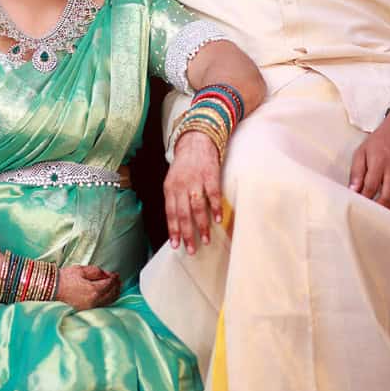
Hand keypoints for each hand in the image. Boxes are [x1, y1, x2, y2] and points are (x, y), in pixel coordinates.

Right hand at [55, 265, 120, 309]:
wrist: (52, 288)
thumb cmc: (65, 278)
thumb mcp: (82, 270)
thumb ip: (97, 272)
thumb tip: (108, 275)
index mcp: (94, 290)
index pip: (110, 284)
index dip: (114, 278)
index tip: (116, 274)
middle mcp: (94, 301)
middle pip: (112, 294)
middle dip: (117, 286)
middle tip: (118, 279)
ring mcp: (90, 307)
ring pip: (108, 302)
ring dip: (114, 294)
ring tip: (116, 287)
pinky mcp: (86, 310)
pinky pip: (102, 305)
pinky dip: (108, 300)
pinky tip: (109, 295)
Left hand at [163, 132, 223, 253]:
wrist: (196, 140)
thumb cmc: (184, 165)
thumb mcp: (173, 180)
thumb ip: (174, 199)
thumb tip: (176, 223)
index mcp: (170, 188)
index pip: (170, 213)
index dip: (173, 230)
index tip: (176, 245)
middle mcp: (181, 185)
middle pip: (183, 214)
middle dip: (187, 233)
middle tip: (191, 250)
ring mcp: (196, 180)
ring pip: (197, 207)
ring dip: (201, 225)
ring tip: (206, 240)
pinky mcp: (210, 175)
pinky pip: (213, 194)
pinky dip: (216, 208)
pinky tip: (218, 219)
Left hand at [348, 110, 389, 212]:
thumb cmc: (380, 140)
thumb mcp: (362, 151)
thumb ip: (356, 171)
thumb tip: (352, 189)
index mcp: (379, 162)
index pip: (370, 187)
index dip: (363, 198)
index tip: (357, 204)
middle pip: (386, 196)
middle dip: (376, 207)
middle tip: (368, 212)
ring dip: (389, 209)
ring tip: (380, 212)